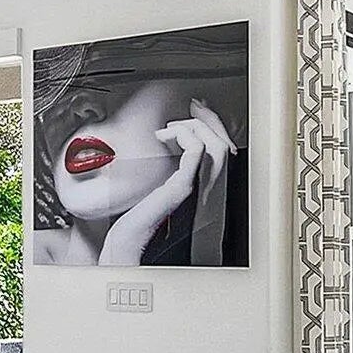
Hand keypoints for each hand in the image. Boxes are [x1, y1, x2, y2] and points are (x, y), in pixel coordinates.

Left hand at [99, 99, 231, 264]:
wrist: (128, 245)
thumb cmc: (137, 223)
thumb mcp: (159, 191)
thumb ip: (170, 175)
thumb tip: (167, 148)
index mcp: (202, 190)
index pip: (221, 152)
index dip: (214, 128)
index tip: (198, 112)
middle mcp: (204, 190)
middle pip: (224, 145)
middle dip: (209, 120)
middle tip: (191, 107)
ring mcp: (196, 189)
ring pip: (217, 146)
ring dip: (194, 127)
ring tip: (170, 129)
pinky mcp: (181, 188)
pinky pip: (196, 152)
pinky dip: (183, 136)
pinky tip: (164, 137)